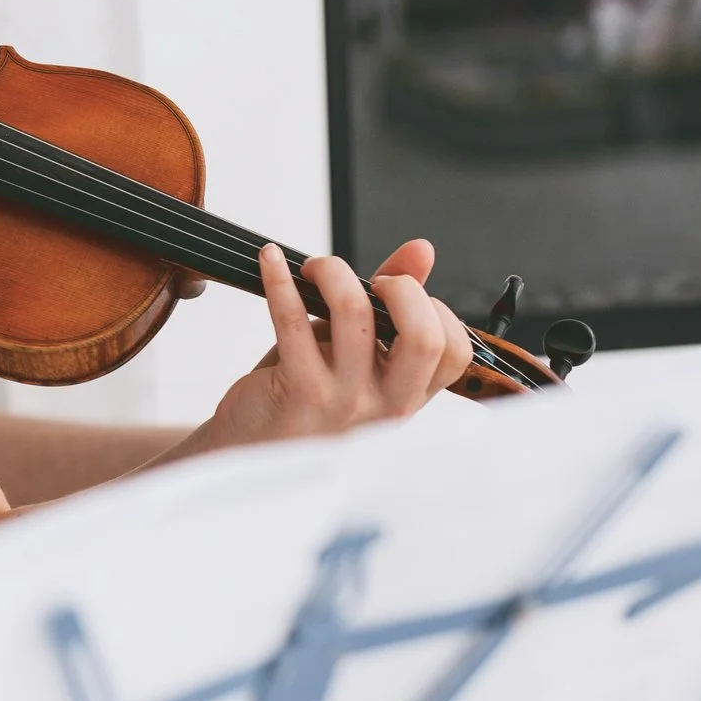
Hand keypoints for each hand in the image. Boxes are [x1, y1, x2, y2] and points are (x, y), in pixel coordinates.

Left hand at [200, 240, 469, 447]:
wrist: (246, 450)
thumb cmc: (303, 398)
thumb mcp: (355, 356)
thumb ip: (390, 307)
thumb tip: (422, 250)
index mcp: (407, 396)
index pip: (454, 353)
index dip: (436, 309)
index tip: (400, 291)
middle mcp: (384, 403)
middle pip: (424, 337)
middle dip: (402, 288)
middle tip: (371, 281)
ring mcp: (343, 400)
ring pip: (355, 315)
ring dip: (333, 272)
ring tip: (314, 268)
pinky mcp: (297, 390)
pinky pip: (292, 320)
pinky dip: (279, 279)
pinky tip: (270, 260)